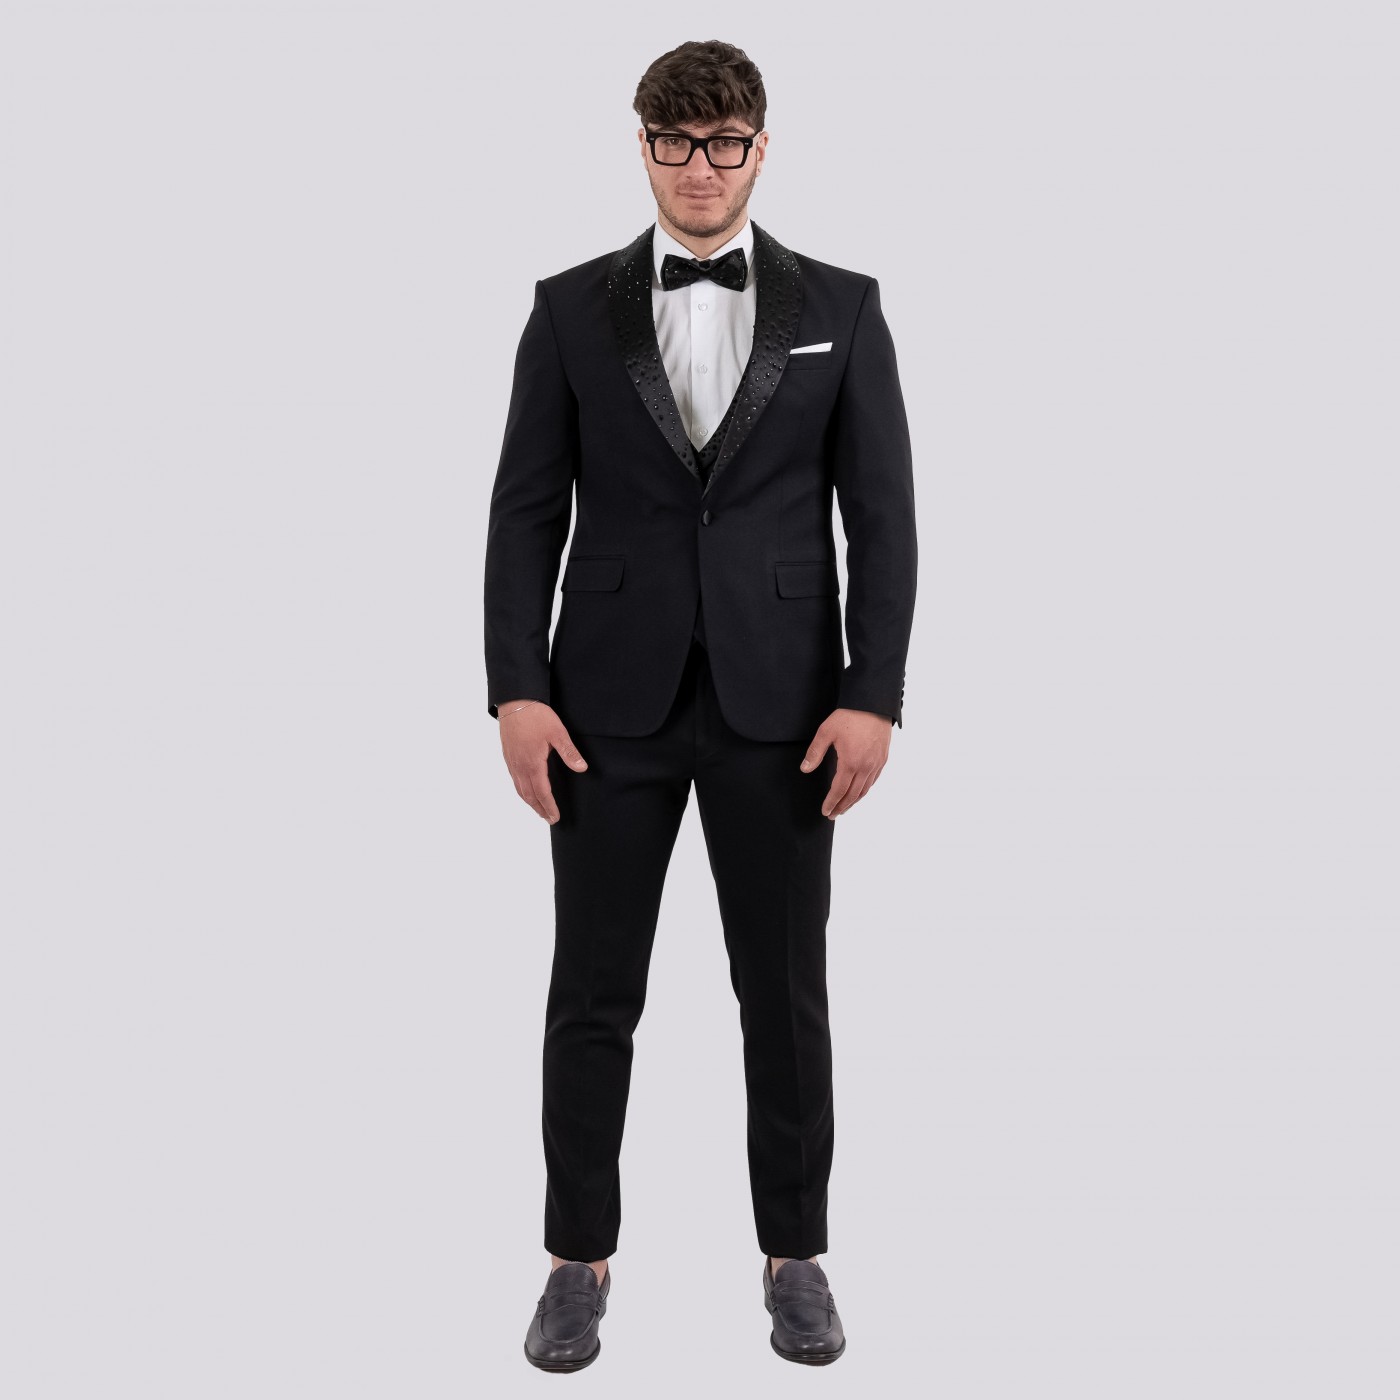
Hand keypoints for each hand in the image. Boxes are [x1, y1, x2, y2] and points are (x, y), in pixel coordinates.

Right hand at [496, 699, 587, 823]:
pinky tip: (526, 790)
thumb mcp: (558, 733)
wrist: (515, 702)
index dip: (549, 806)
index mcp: (533, 763)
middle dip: (539, 809)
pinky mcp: (508, 756)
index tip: (555, 817)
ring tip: (538, 809)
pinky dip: (521, 791)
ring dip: (529, 802)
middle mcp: (520, 766)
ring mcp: (512, 762)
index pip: (542, 792)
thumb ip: (569, 753)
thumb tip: (582, 769)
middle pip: (529, 795)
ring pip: (519, 789)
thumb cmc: (536, 716)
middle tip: (549, 819)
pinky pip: (514, 780)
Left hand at [799, 708, 892, 817]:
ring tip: (844, 808)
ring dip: (854, 801)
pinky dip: (865, 790)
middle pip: (853, 795)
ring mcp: (876, 764)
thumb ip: (815, 753)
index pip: (839, 790)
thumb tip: (805, 769)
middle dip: (842, 807)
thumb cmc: (849, 716)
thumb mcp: (826, 732)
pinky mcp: (883, 759)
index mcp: (850, 763)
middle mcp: (865, 767)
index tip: (825, 811)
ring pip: (865, 790)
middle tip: (833, 815)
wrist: (873, 704)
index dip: (831, 803)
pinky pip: (874, 780)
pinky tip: (859, 792)